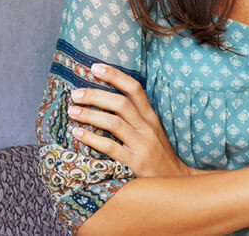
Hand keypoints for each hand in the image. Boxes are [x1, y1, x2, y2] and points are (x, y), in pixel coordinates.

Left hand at [68, 62, 195, 177]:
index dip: (115, 75)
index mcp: (150, 116)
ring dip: (90, 115)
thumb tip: (105, 96)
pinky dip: (92, 138)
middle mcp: (147, 128)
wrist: (175, 182)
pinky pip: (110, 147)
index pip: (134, 89)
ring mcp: (142, 145)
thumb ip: (134, 114)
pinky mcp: (136, 164)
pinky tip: (77, 133)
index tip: (95, 67)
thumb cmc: (157, 153)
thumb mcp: (151, 130)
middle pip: (120, 103)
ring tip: (72, 111)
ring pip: (114, 123)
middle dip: (95, 96)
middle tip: (75, 94)